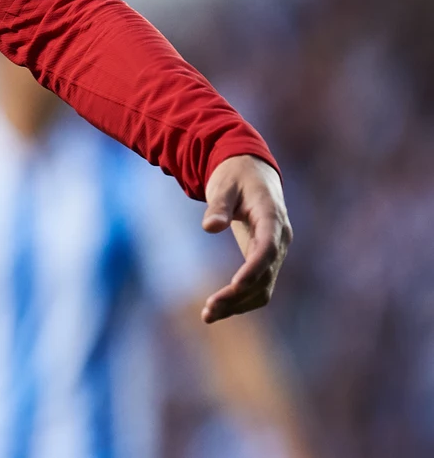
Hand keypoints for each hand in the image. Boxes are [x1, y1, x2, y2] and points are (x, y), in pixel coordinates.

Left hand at [201, 154, 291, 322]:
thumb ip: (218, 204)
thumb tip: (209, 227)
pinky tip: (218, 309)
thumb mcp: (224, 184)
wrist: (252, 172)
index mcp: (272, 218)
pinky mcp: (265, 259)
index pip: (268, 249)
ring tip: (208, 316)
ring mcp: (274, 251)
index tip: (235, 285)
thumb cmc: (236, 176)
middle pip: (265, 275)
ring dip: (239, 304)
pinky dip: (240, 299)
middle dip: (239, 295)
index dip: (254, 269)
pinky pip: (258, 286)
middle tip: (209, 309)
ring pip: (263, 287)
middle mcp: (279, 239)